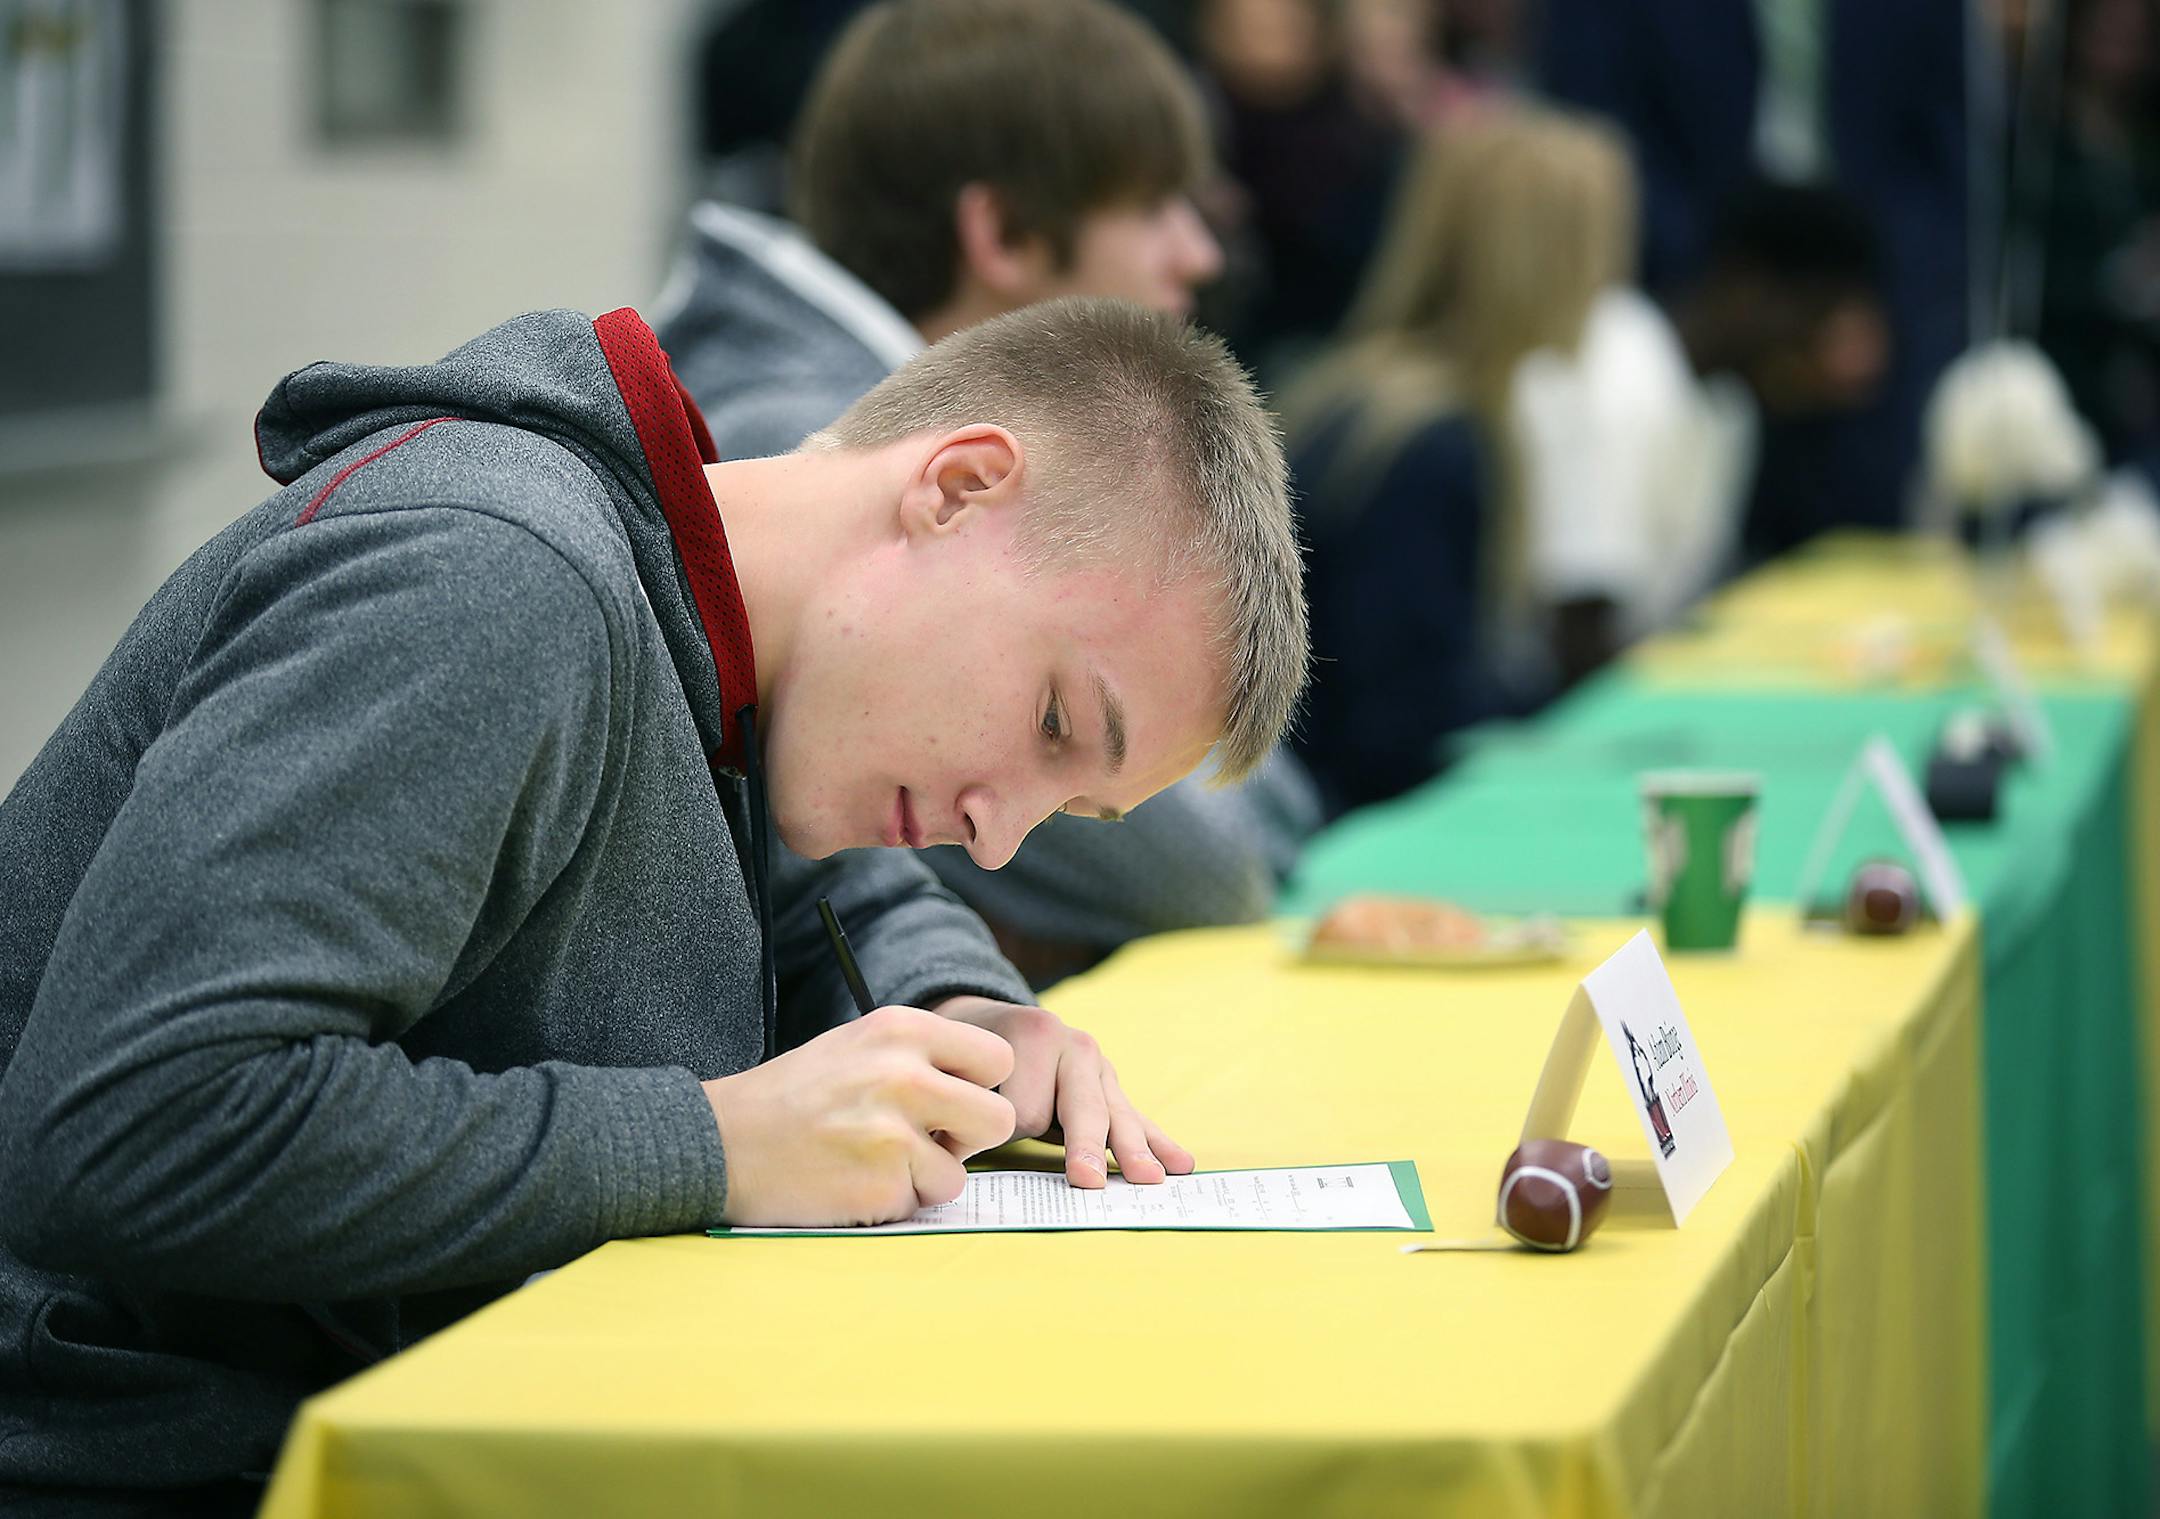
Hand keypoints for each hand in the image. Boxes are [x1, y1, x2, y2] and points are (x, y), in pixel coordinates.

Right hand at [703, 1005, 1015, 1226]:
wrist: (722, 1141)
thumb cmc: (793, 1097)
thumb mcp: (859, 1046)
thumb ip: (922, 1057)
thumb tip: (987, 1086)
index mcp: (901, 1028)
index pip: (998, 1058)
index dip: (980, 1087)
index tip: (949, 1101)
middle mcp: (904, 1072)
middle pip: (1000, 1118)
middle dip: (969, 1140)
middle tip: (925, 1142)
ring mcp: (893, 1130)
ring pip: (961, 1173)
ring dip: (926, 1178)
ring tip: (875, 1162)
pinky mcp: (880, 1182)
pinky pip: (920, 1204)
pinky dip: (893, 1202)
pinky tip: (852, 1182)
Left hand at [932, 996, 1194, 1188]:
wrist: (988, 1021)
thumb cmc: (969, 1057)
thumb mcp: (958, 1067)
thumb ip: (963, 1107)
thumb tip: (950, 1152)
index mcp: (1033, 1034)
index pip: (1025, 1108)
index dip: (1002, 1133)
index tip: (978, 1141)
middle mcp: (1074, 1045)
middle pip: (1082, 1107)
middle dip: (1083, 1145)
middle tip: (1084, 1179)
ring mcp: (1100, 1068)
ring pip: (1117, 1116)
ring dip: (1131, 1150)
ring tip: (1147, 1178)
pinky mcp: (1113, 1090)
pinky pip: (1139, 1120)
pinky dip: (1157, 1143)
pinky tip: (1181, 1163)